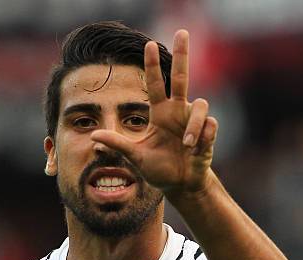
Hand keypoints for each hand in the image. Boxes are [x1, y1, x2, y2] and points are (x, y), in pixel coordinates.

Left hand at [90, 30, 217, 201]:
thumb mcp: (136, 156)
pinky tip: (197, 148)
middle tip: (181, 31)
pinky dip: (204, 135)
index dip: (152, 65)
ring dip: (193, 125)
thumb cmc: (158, 169)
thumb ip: (118, 144)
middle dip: (182, 55)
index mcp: (160, 113)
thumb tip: (93, 135)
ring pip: (200, 104)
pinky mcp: (208, 133)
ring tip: (187, 145)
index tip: (148, 44)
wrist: (180, 185)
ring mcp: (193, 121)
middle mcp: (177, 112)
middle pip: (181, 77)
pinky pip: (210, 124)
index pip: (156, 84)